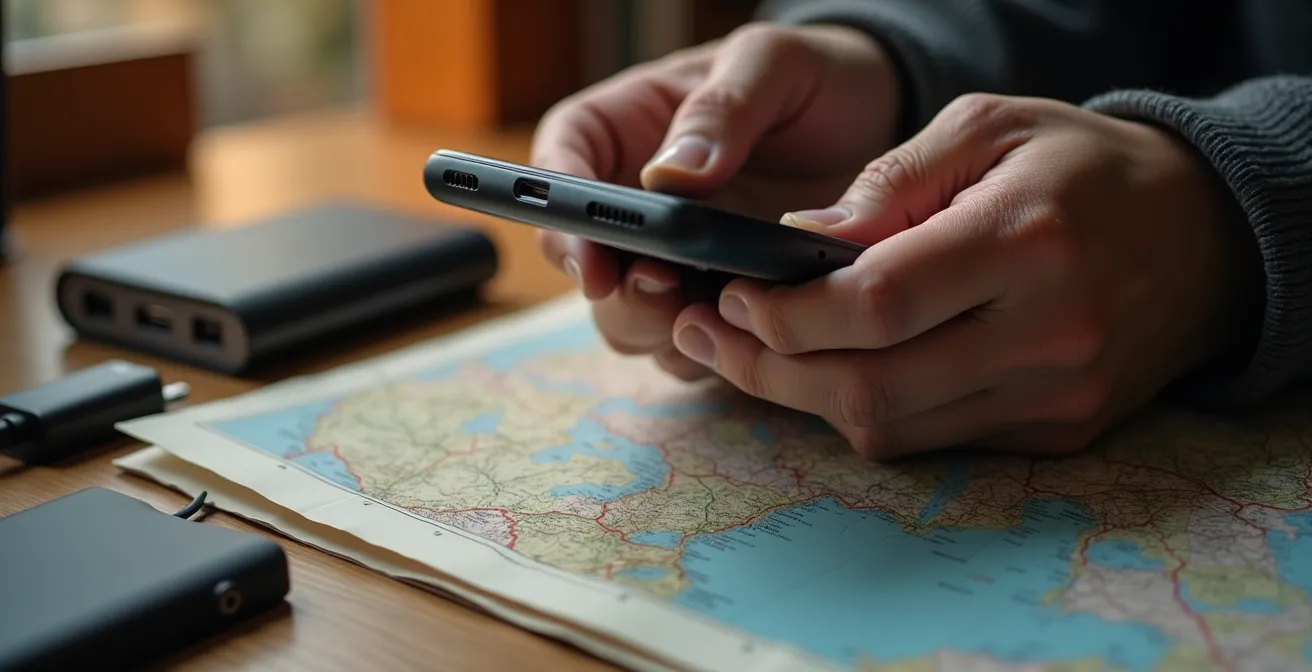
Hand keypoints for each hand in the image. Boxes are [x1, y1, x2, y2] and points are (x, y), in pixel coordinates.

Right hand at [530, 22, 899, 378]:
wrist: (873, 125)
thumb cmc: (811, 77)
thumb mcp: (771, 64)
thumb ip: (722, 110)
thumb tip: (668, 177)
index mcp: (619, 131)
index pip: (559, 172)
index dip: (562, 225)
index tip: (592, 262)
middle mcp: (633, 207)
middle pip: (588, 268)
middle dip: (619, 293)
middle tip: (666, 289)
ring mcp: (671, 261)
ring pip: (632, 322)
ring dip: (666, 328)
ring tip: (725, 309)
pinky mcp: (715, 303)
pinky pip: (695, 345)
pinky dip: (718, 347)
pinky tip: (762, 326)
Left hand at [670, 93, 1260, 457]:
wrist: (1204, 235)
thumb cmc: (1080, 167)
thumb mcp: (987, 127)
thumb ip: (889, 183)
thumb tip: (798, 245)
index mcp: (1025, 242)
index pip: (875, 305)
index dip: (785, 313)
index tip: (728, 296)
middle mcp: (1047, 334)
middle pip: (871, 386)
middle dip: (767, 368)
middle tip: (706, 336)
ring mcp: (1055, 397)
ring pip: (892, 428)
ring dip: (802, 398)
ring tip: (745, 355)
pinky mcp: (1058, 433)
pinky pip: (932, 441)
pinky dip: (867, 412)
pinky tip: (826, 373)